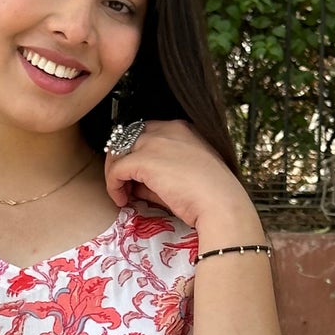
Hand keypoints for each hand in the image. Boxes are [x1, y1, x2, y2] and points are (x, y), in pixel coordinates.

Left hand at [104, 118, 262, 239]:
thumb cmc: (211, 195)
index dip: (135, 152)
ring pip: (118, 150)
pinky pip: (116, 170)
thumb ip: (158, 175)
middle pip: (127, 136)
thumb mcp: (184, 177)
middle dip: (120, 159)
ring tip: (121, 193)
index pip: (146, 131)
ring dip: (115, 172)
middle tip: (122, 183)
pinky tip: (122, 199)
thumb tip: (135, 185)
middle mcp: (167, 130)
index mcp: (182, 129)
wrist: (221, 204)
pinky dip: (113, 185)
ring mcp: (155, 142)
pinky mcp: (145, 160)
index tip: (135, 173)